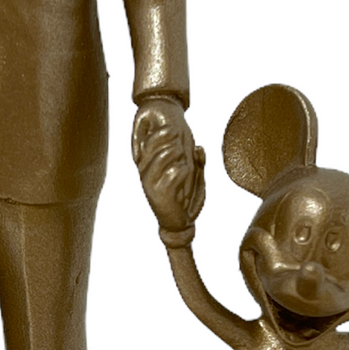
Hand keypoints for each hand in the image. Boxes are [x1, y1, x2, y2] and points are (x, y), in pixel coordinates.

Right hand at [132, 98, 204, 234]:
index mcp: (153, 167)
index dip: (159, 131)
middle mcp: (148, 174)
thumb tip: (200, 148)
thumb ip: (198, 163)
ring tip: (181, 148)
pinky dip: (178, 170)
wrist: (180, 225)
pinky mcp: (159, 195)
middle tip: (176, 129)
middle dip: (163, 137)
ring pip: (157, 160)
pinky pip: (168, 178)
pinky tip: (185, 168)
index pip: (149, 144)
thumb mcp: (195, 179)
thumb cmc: (186, 201)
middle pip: (150, 148)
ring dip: (171, 152)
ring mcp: (152, 184)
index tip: (174, 123)